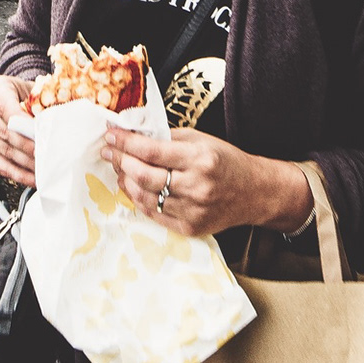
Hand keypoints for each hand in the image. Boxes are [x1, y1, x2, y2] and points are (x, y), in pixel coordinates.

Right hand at [0, 74, 36, 188]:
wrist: (14, 99)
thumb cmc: (26, 96)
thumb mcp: (36, 90)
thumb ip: (46, 101)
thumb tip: (61, 119)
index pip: (7, 108)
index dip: (24, 125)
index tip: (41, 137)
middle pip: (4, 132)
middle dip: (27, 146)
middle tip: (46, 155)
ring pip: (2, 151)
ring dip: (25, 163)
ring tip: (44, 169)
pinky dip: (17, 174)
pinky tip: (33, 177)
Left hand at [98, 123, 310, 238]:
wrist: (254, 193)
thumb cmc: (226, 162)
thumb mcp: (202, 140)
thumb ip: (169, 139)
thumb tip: (134, 134)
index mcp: (201, 159)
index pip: (152, 151)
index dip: (126, 142)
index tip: (110, 134)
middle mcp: (197, 186)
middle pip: (144, 175)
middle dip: (120, 161)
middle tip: (109, 151)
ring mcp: (193, 210)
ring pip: (145, 197)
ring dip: (126, 181)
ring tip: (119, 169)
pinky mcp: (190, 228)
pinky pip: (154, 214)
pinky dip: (139, 199)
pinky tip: (133, 187)